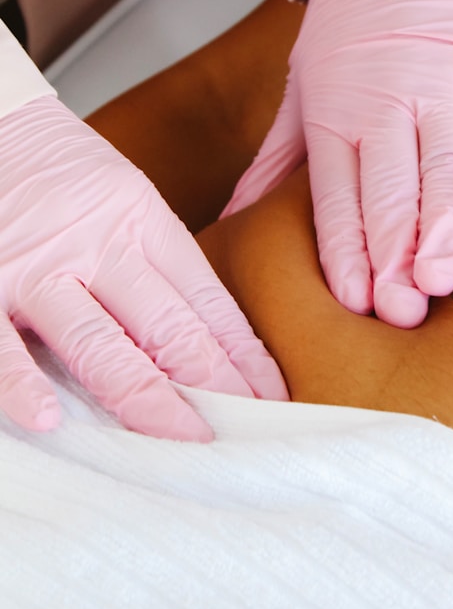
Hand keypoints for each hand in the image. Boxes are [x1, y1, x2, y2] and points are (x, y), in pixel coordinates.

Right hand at [0, 96, 287, 438]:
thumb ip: (157, 260)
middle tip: (250, 430)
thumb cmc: (60, 170)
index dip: (242, 355)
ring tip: (184, 438)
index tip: (273, 398)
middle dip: (214, 385)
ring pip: (97, 342)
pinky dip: (21, 384)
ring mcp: (36, 267)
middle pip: (166, 325)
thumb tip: (212, 335)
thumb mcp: (125, 197)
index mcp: (141, 219)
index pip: (205, 299)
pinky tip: (50, 419)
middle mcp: (95, 243)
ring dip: (144, 397)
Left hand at [223, 0, 452, 327]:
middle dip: (391, 252)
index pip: (337, 194)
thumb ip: (278, 161)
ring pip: (444, 161)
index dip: (346, 249)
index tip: (353, 301)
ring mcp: (445, 79)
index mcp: (336, 111)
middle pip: (389, 187)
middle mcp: (387, 99)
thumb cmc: (355, 24)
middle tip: (400, 308)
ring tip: (441, 275)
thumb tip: (232, 223)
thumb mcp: (303, 85)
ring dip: (442, 222)